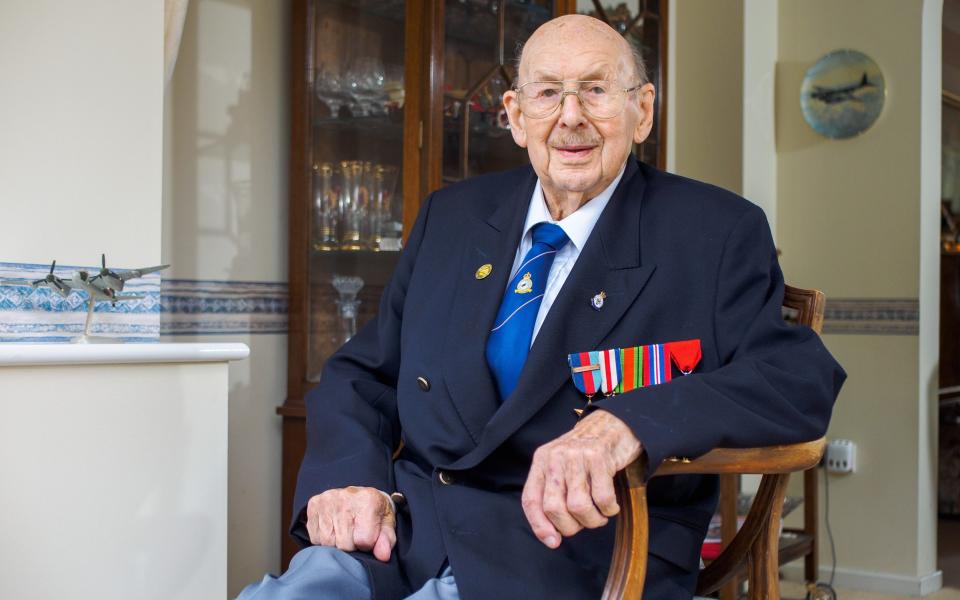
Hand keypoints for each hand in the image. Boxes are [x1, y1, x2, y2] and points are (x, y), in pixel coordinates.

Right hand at [305, 486, 396, 561]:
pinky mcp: (313, 505)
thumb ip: (387, 540)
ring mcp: (327, 500)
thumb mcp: (387, 523)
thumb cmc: (375, 512)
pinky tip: (333, 528)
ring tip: (345, 531)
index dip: (368, 545)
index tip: (369, 536)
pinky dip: (324, 539)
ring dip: (337, 543)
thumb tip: (383, 555)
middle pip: (344, 544)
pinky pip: (315, 538)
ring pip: (328, 543)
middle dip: (352, 545)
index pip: (364, 540)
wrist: (360, 494)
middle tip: (356, 534)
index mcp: (368, 500)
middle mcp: (345, 497)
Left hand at [521, 410, 641, 548]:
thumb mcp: (562, 467)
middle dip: (571, 526)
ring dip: (593, 520)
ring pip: (578, 506)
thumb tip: (552, 537)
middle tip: (583, 523)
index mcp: (541, 460)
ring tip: (600, 514)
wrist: (614, 424)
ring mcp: (576, 456)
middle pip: (554, 508)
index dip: (540, 526)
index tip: (553, 542)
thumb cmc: (587, 453)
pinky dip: (609, 509)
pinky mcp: (599, 456)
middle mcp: (555, 457)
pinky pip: (603, 498)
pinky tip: (611, 505)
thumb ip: (553, 494)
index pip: (531, 500)